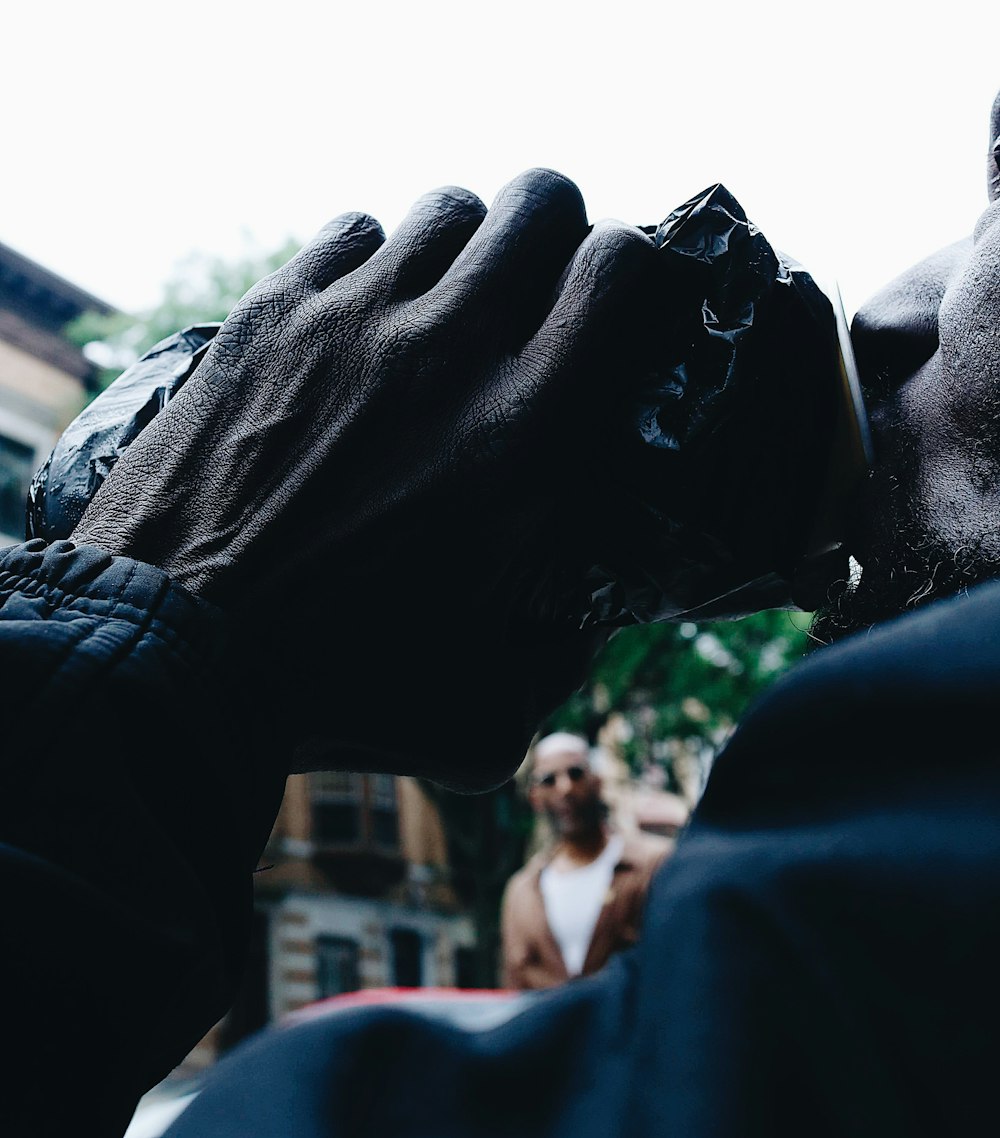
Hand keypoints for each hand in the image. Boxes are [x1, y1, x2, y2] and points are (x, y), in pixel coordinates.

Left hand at [72, 169, 655, 786]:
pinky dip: (374, 262)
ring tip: (450, 301)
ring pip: (449, 208)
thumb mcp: (487, 712)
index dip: (636, 271)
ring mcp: (355, 316)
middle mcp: (453, 347)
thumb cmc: (337, 689)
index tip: (620, 307)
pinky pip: (353, 233)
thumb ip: (559, 664)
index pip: (622, 270)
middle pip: (540, 201)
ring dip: (470, 246)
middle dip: (559, 233)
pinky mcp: (273, 313)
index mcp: (529, 434)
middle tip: (542, 288)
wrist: (177, 653)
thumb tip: (583, 630)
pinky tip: (360, 317)